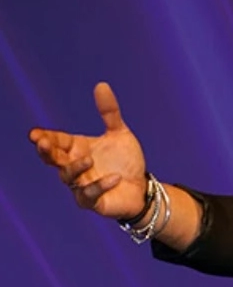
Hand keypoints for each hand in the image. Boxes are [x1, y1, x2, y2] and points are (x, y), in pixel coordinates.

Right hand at [28, 82, 148, 218]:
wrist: (142, 188)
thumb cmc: (126, 162)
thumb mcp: (119, 134)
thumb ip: (109, 112)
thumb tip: (102, 84)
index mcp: (77, 149)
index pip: (56, 141)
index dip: (45, 137)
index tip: (35, 133)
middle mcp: (75, 167)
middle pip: (53, 159)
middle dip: (46, 151)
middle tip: (42, 143)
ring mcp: (81, 185)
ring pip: (68, 177)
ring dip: (75, 167)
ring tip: (89, 158)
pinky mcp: (93, 202)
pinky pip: (89, 195)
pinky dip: (100, 186)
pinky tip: (115, 178)